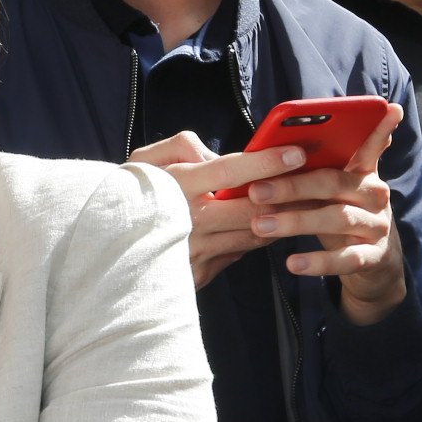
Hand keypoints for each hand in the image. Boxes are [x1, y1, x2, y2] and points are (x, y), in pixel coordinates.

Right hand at [128, 114, 405, 321]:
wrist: (103, 251)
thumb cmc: (128, 194)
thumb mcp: (144, 161)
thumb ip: (180, 146)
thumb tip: (212, 155)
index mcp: (176, 187)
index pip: (230, 172)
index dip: (266, 161)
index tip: (298, 151)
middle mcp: (187, 222)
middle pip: (252, 209)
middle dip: (288, 195)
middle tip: (318, 179)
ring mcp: (194, 252)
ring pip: (252, 234)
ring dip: (281, 218)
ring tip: (307, 200)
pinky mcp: (198, 274)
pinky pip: (239, 253)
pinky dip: (258, 238)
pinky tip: (273, 224)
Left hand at [247, 109, 404, 325]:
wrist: (370, 264)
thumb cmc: (336, 215)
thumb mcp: (328, 192)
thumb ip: (307, 174)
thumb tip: (260, 164)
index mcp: (362, 172)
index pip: (370, 145)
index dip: (379, 128)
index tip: (389, 108)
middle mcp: (374, 194)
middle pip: (334, 182)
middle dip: (293, 185)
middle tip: (256, 191)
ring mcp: (377, 225)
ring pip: (338, 218)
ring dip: (296, 221)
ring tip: (261, 225)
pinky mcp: (373, 256)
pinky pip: (346, 258)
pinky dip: (319, 261)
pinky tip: (293, 263)